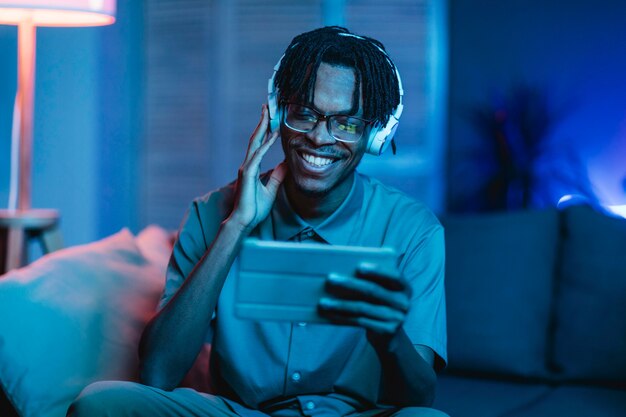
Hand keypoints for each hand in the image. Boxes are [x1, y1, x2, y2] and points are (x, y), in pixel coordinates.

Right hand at [229, 105, 287, 232]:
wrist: (245, 221)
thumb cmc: (255, 208)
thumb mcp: (271, 189)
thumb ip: (277, 176)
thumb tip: (286, 164)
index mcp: (252, 167)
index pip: (259, 143)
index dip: (265, 130)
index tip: (271, 118)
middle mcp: (247, 164)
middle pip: (255, 138)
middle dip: (262, 121)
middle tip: (267, 106)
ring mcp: (246, 168)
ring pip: (255, 142)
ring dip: (262, 127)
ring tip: (268, 113)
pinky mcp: (247, 174)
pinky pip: (258, 156)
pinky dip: (266, 145)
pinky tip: (273, 135)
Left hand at [318, 263, 410, 348]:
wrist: (390, 337)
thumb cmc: (381, 306)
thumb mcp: (384, 292)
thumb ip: (374, 280)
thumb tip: (345, 266)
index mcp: (404, 288)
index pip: (394, 276)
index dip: (377, 270)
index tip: (358, 266)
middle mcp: (403, 302)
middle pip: (373, 291)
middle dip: (350, 284)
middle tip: (331, 278)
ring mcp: (396, 318)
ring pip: (363, 308)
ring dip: (340, 304)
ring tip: (323, 302)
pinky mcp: (386, 330)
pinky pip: (360, 321)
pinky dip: (343, 317)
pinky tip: (330, 314)